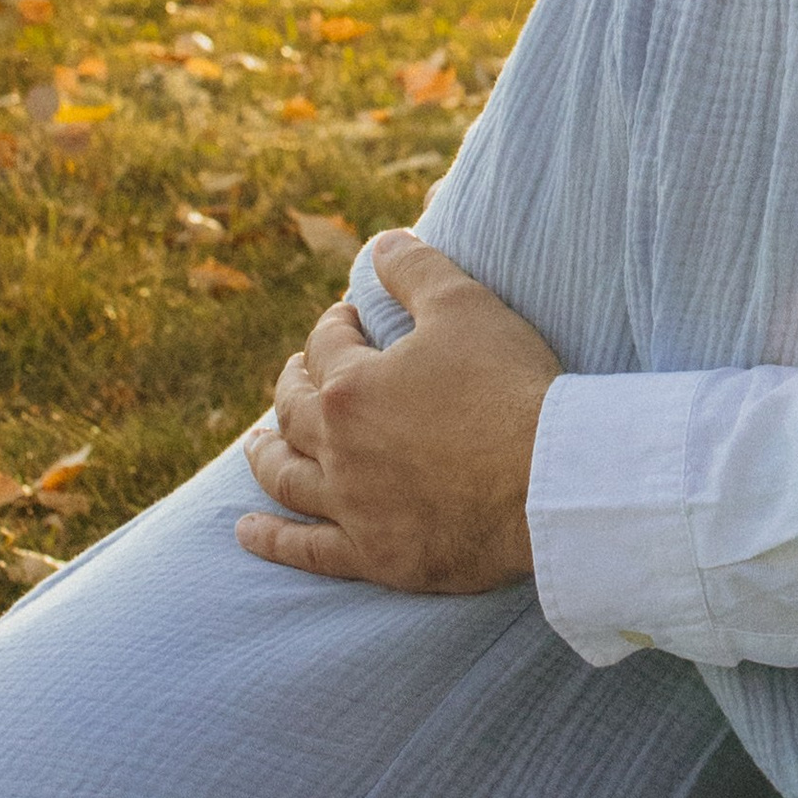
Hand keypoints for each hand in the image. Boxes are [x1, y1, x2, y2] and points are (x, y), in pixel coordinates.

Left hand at [236, 231, 561, 590]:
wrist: (549, 482)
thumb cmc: (509, 387)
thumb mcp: (466, 305)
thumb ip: (416, 269)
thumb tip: (381, 242)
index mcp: (350, 387)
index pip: (325, 347)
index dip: (334, 326)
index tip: (349, 320)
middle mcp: (337, 449)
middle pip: (294, 411)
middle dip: (293, 383)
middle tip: (300, 373)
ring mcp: (352, 507)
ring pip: (288, 478)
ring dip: (267, 456)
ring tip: (256, 446)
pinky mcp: (375, 555)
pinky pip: (308, 550)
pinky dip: (273, 539)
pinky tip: (247, 532)